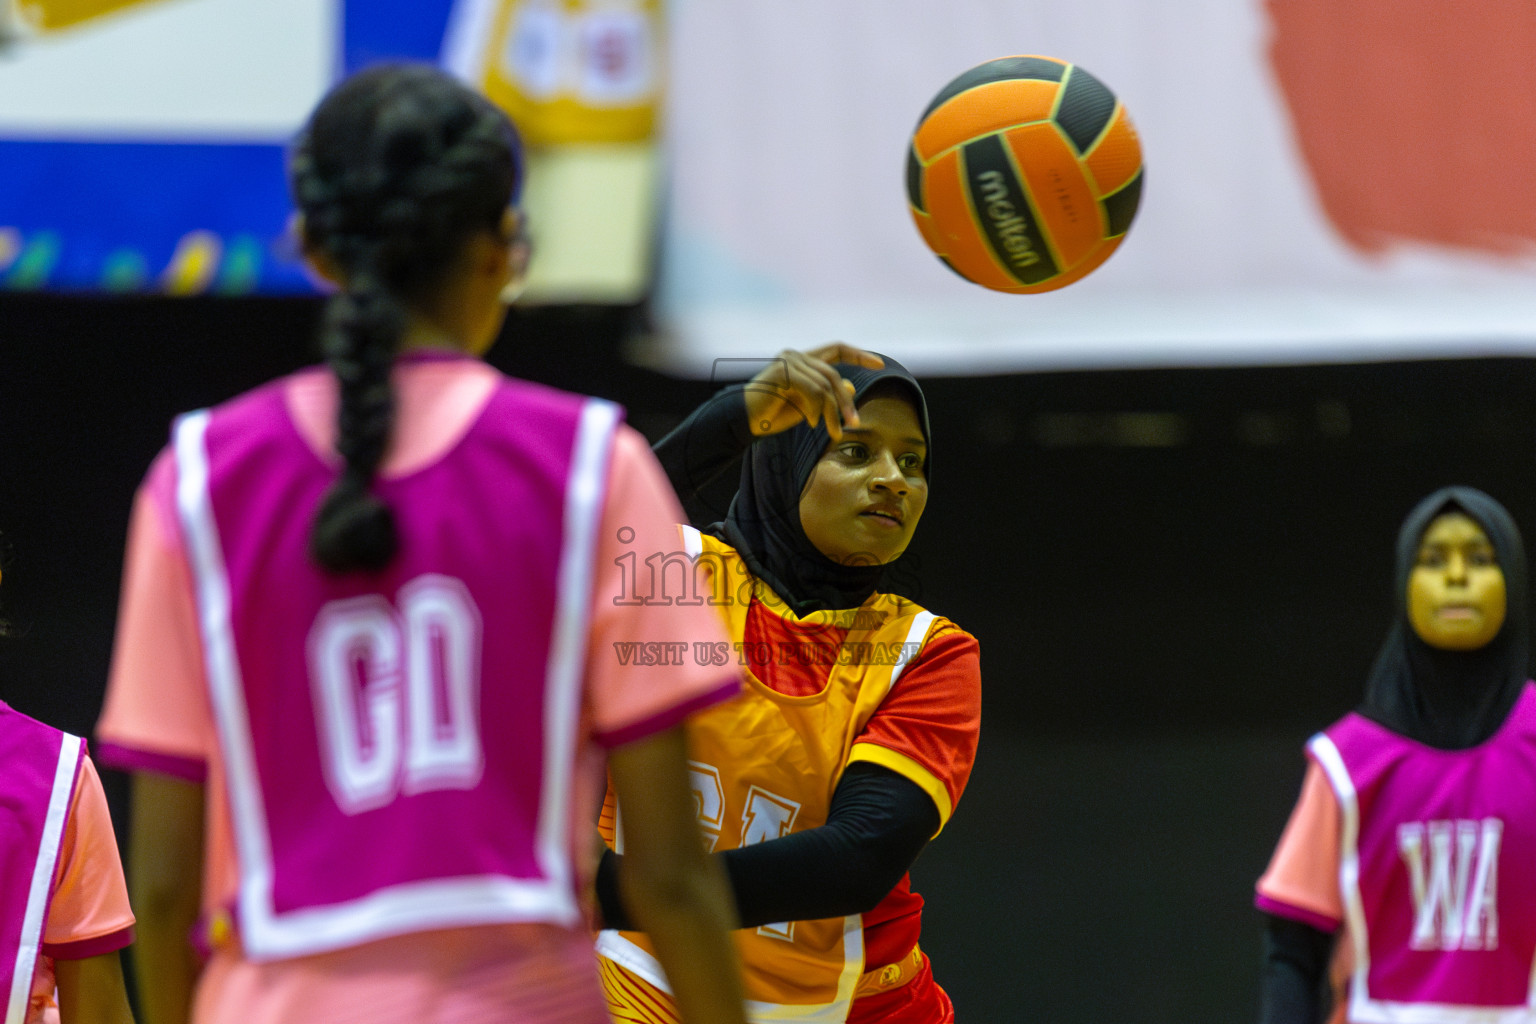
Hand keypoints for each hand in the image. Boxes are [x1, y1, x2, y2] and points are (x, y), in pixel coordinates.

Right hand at [744, 344, 884, 440]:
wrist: (745, 421)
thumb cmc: (774, 414)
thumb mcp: (807, 405)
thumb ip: (826, 395)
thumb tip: (851, 386)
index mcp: (803, 359)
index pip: (836, 349)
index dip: (859, 355)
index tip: (880, 364)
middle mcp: (796, 355)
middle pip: (833, 374)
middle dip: (845, 400)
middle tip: (854, 423)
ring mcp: (788, 361)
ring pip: (825, 385)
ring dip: (832, 412)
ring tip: (832, 432)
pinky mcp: (782, 372)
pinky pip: (813, 390)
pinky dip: (816, 410)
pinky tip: (812, 423)